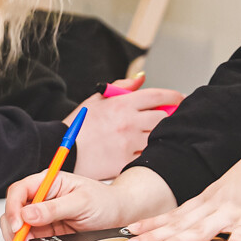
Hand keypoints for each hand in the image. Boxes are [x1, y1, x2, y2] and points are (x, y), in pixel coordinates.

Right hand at [2, 166, 176, 240]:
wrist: (120, 215)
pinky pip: (31, 240)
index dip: (13, 207)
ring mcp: (43, 216)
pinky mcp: (48, 232)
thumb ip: (54, 208)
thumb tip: (28, 213)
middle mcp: (42, 198)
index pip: (20, 190)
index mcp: (49, 182)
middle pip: (14, 211)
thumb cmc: (105, 201)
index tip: (18, 224)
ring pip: (19, 228)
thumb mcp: (82, 202)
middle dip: (13, 228)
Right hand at [66, 77, 181, 179]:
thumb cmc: (77, 125)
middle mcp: (129, 122)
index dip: (174, 96)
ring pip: (158, 138)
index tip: (181, 98)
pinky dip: (150, 154)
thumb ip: (121, 87)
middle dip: (171, 117)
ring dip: (162, 136)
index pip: (158, 95)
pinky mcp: (125, 161)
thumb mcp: (97, 99)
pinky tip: (149, 154)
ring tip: (161, 137)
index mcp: (123, 103)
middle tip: (173, 119)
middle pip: (164, 117)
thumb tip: (141, 78)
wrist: (60, 150)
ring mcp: (129, 142)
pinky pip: (146, 157)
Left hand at [122, 135, 240, 240]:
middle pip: (179, 223)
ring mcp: (231, 208)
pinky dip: (237, 239)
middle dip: (153, 236)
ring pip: (201, 228)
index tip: (132, 230)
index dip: (152, 223)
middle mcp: (214, 204)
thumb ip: (227, 214)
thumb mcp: (234, 193)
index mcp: (208, 199)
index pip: (174, 214)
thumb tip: (223, 231)